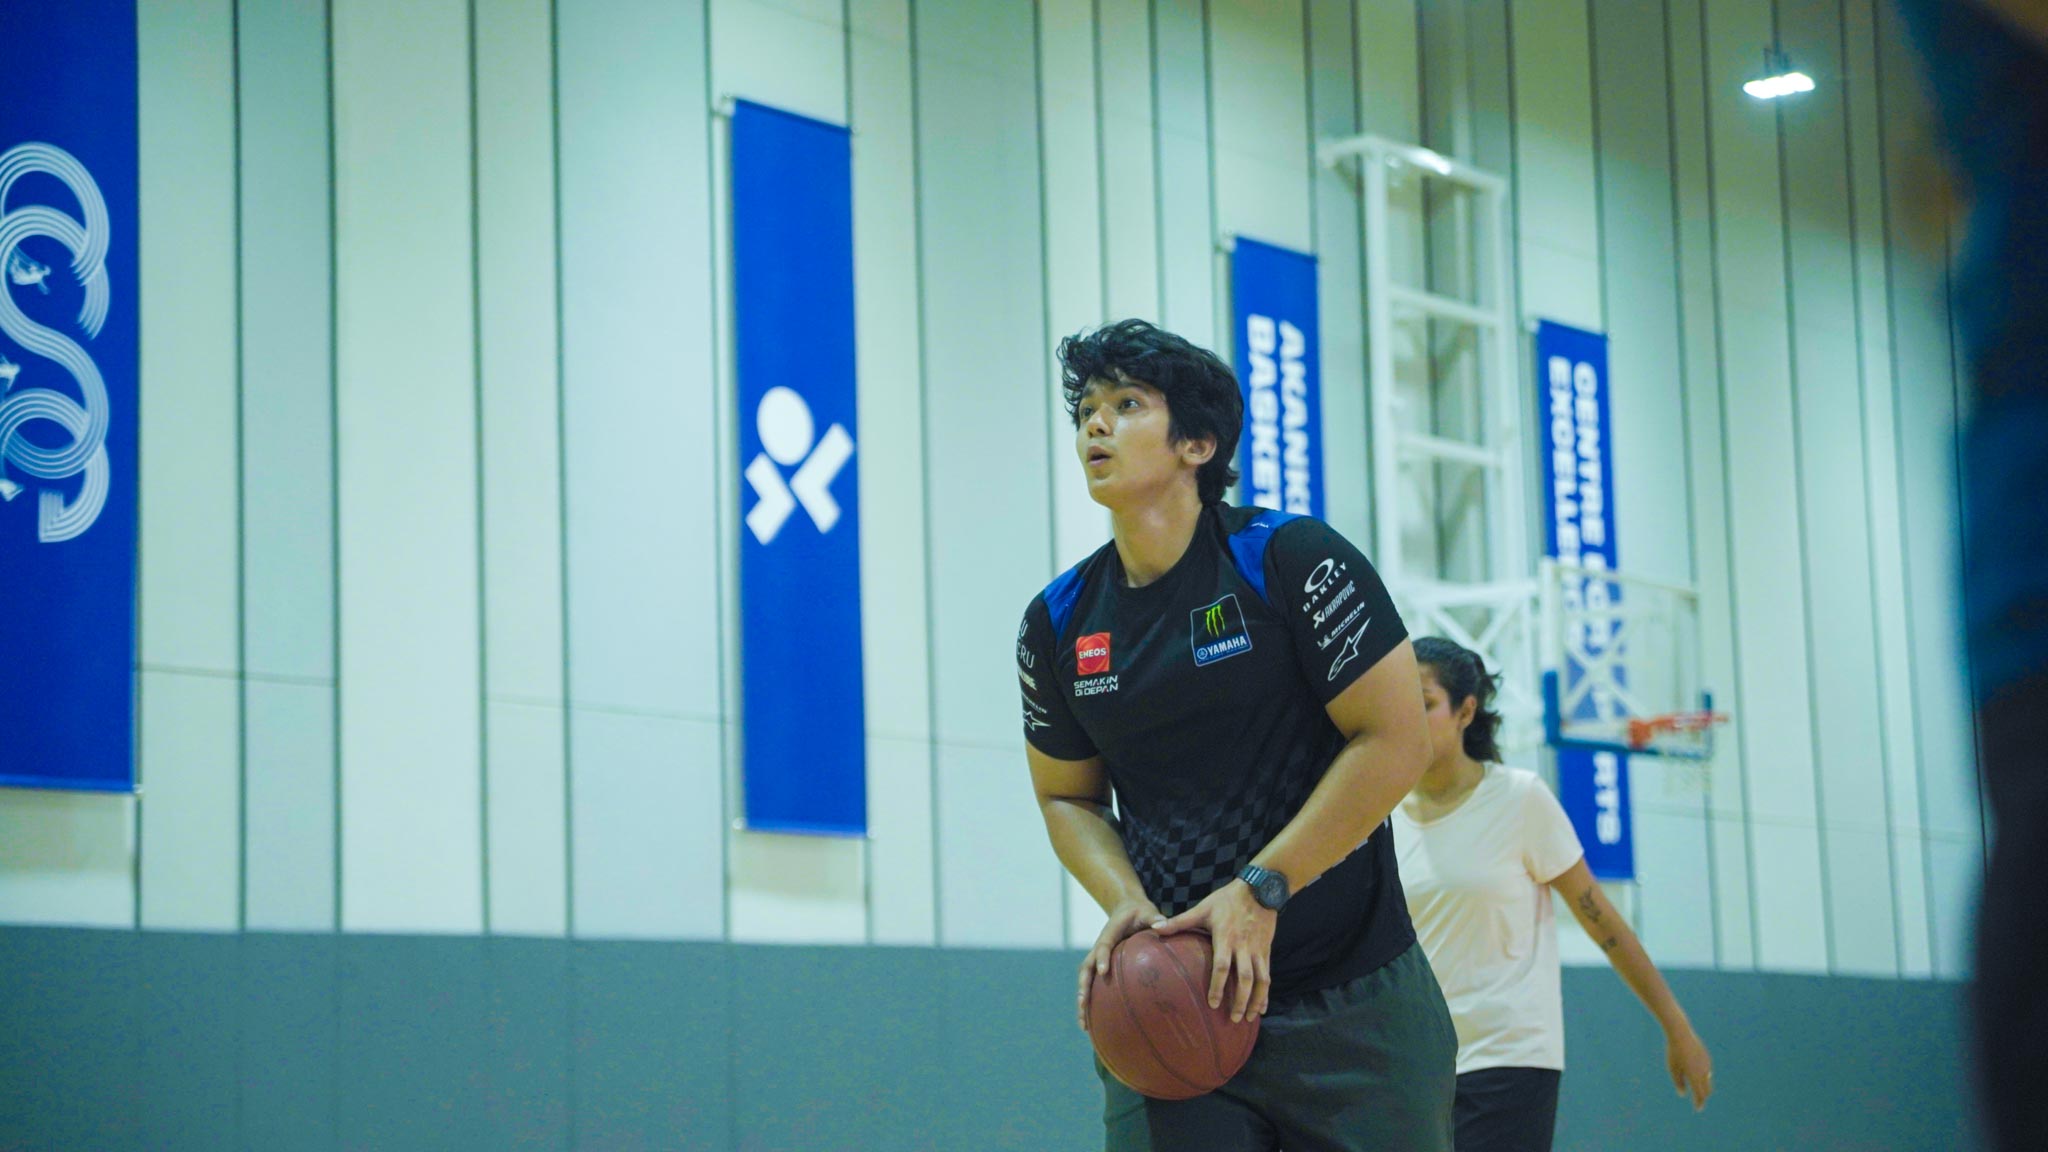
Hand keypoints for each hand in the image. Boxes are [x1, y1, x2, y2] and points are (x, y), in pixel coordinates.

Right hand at [1078, 898, 1165, 1030]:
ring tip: (1084, 1025)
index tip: (1103, 971)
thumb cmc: (1139, 912)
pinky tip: (1095, 1023)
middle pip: (1086, 968)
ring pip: (1086, 980)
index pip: (1103, 945)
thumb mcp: (1148, 911)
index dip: (1102, 957)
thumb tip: (1162, 926)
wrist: (1126, 908)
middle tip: (1084, 1005)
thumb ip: (1155, 918)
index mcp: (1109, 932)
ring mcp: (1098, 958)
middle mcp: (1099, 946)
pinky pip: (1094, 985)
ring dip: (1083, 1001)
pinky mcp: (1102, 966)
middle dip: (1083, 987)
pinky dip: (1092, 1002)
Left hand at [1152, 880, 1276, 1022]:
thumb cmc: (1227, 900)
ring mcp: (1257, 950)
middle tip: (1234, 1019)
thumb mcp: (1202, 908)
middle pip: (1245, 979)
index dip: (1219, 986)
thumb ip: (1179, 921)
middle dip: (1241, 1000)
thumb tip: (1154, 928)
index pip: (1223, 966)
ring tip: (1250, 1019)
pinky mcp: (1266, 951)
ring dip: (1256, 1000)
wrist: (1260, 890)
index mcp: (1226, 938)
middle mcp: (1244, 947)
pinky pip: (1268, 975)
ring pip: (1261, 980)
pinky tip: (1263, 1007)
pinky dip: (1266, 993)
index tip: (1214, 1004)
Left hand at [1666, 1026, 1712, 1109]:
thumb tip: (1682, 1094)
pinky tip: (1700, 1077)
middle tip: (1699, 1102)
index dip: (1699, 1103)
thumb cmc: (1673, 1053)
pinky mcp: (1707, 1058)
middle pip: (1707, 1090)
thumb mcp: (1673, 1069)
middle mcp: (1703, 1072)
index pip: (1699, 1094)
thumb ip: (1678, 1082)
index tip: (1698, 1109)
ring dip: (1704, 1086)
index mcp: (1694, 1077)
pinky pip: (1707, 1071)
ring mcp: (1707, 1065)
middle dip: (1703, 1096)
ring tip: (1701, 1092)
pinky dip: (1704, 1077)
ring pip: (1708, 1080)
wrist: (1681, 1035)